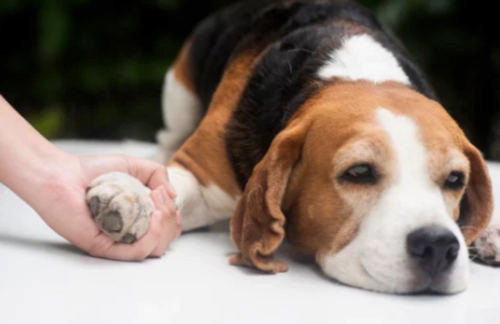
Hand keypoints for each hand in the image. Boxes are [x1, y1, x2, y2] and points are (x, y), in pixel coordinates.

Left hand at [35, 153, 181, 260]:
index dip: (173, 218)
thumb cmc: (93, 171)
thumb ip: (157, 174)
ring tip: (156, 203)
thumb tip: (174, 196)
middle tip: (158, 195)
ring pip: (155, 249)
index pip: (165, 232)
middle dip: (170, 218)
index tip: (165, 196)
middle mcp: (127, 234)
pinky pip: (136, 253)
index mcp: (135, 221)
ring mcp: (116, 243)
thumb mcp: (134, 166)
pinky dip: (152, 236)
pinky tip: (154, 215)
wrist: (62, 174)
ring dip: (164, 225)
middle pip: (164, 242)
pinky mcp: (103, 247)